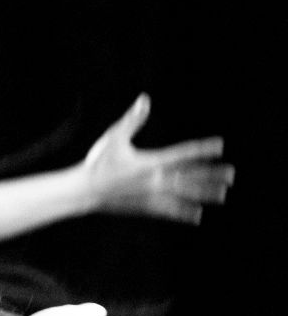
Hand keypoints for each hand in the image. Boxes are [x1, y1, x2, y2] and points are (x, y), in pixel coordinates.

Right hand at [83, 93, 234, 223]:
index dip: (202, 150)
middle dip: (211, 175)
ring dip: (204, 194)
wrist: (84, 192)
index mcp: (150, 163)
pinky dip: (184, 213)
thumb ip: (133, 120)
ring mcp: (150, 196)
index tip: (220, 146)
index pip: (182, 154)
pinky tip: (197, 217)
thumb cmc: (97, 162)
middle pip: (189, 177)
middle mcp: (154, 181)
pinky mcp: (144, 208)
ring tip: (222, 195)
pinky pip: (169, 211)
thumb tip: (145, 99)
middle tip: (231, 175)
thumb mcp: (115, 137)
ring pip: (183, 195)